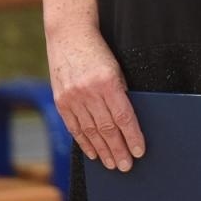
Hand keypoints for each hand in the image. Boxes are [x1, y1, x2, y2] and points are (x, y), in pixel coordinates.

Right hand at [46, 25, 143, 171]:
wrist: (69, 34)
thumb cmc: (99, 50)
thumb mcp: (116, 67)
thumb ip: (120, 92)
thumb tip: (128, 123)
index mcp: (107, 81)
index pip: (123, 117)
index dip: (132, 136)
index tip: (139, 152)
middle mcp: (88, 91)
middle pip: (107, 128)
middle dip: (118, 150)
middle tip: (126, 166)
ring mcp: (72, 97)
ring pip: (90, 131)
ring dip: (103, 151)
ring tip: (112, 164)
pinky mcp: (61, 100)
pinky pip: (74, 127)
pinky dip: (84, 142)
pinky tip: (93, 154)